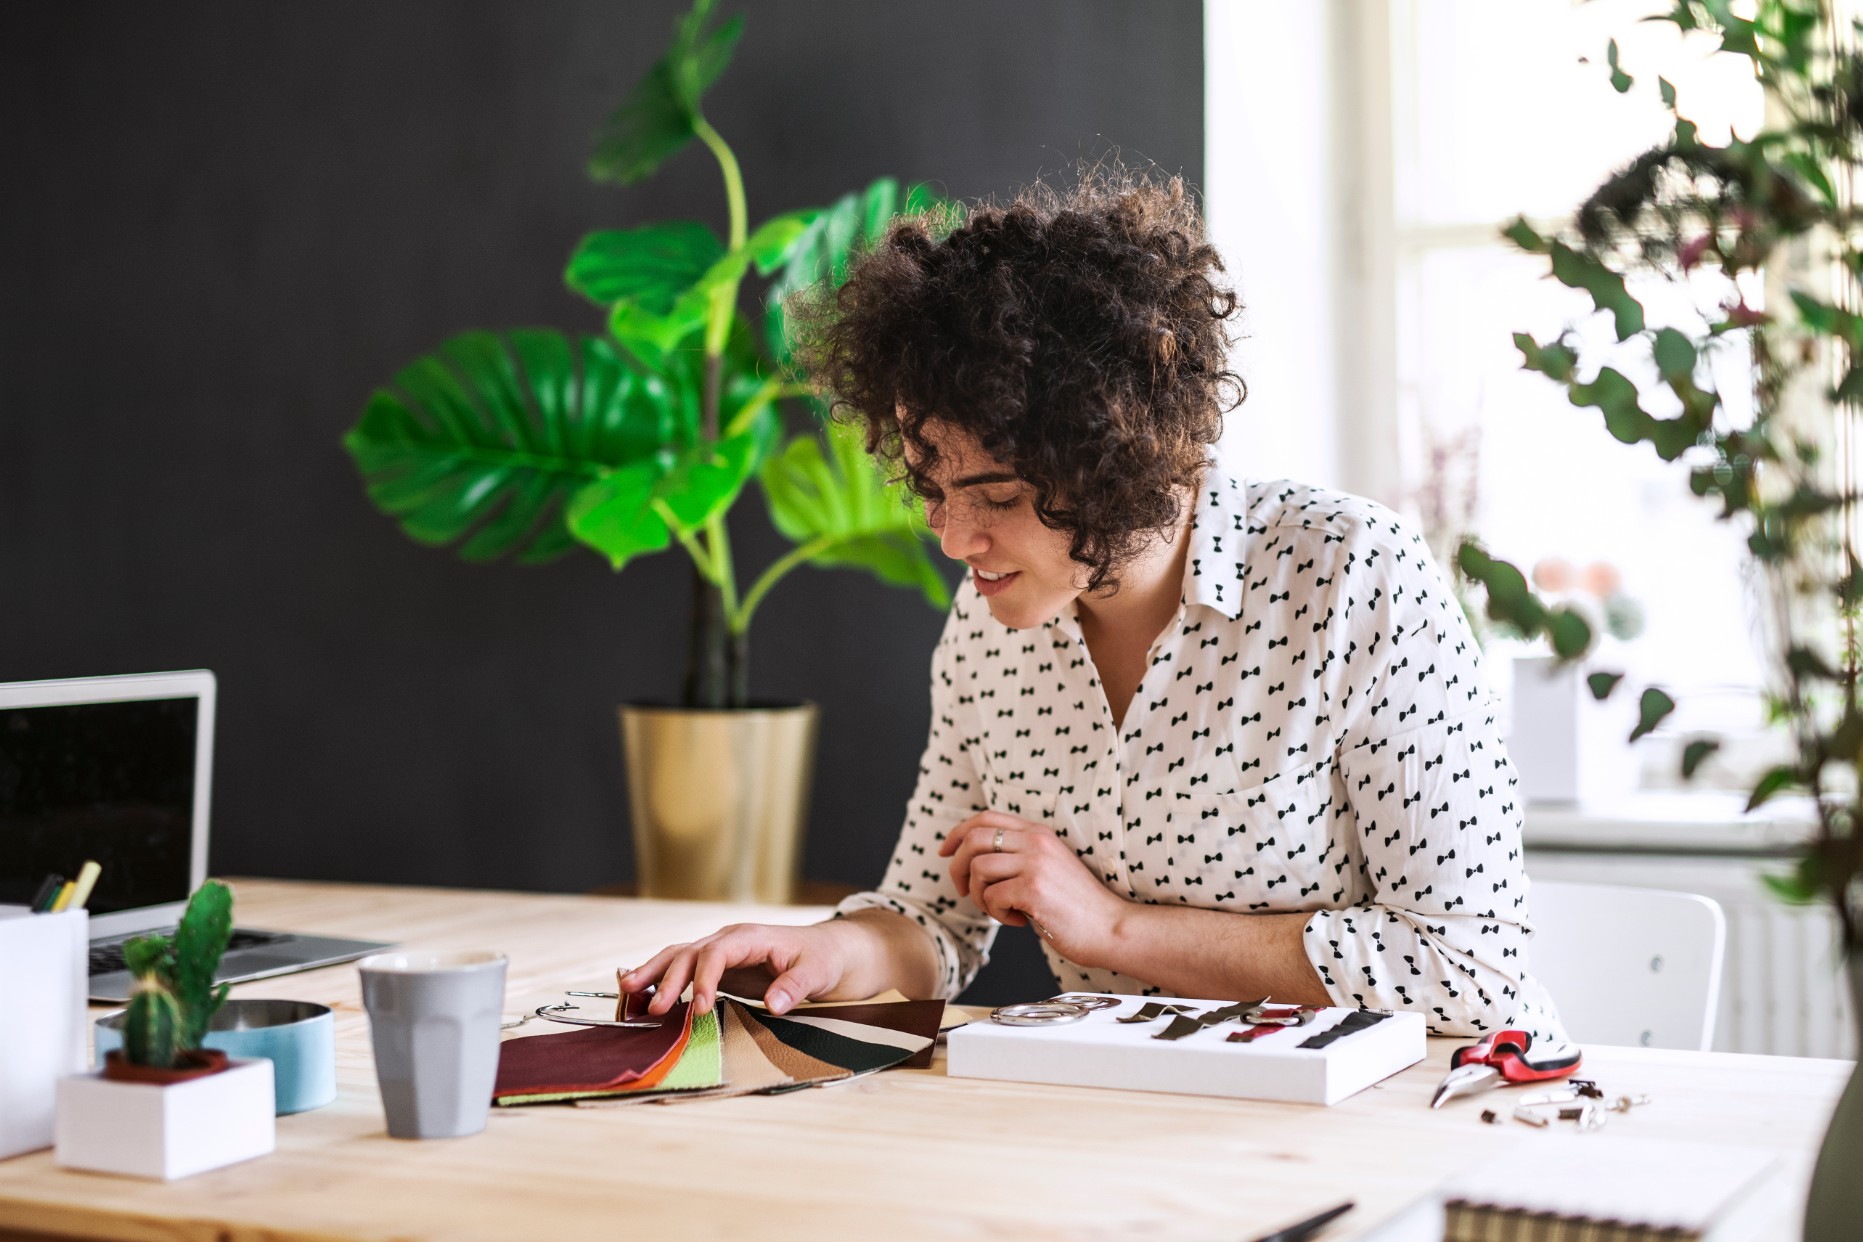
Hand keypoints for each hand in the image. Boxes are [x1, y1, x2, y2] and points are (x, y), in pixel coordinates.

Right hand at [618, 922, 854, 1017]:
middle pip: (688, 953)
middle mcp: (729, 940)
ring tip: (627, 991)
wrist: (829, 952)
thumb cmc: (823, 959)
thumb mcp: (817, 973)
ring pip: (678, 956)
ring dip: (653, 973)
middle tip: (652, 1008)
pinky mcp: (718, 968)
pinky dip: (660, 978)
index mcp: (750, 937)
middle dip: (667, 978)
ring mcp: (721, 952)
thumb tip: (774, 1004)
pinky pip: (683, 969)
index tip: (698, 1009)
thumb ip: (795, 987)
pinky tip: (639, 991)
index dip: (703, 980)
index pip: (716, 953)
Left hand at [938, 810, 1125, 966]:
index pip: (987, 817)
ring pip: (978, 868)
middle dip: (957, 866)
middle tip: (962, 891)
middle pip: (973, 838)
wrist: (1110, 928)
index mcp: (1039, 833)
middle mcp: (1037, 841)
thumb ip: (1018, 858)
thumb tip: (974, 864)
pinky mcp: (1033, 888)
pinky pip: (991, 897)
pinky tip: (1019, 921)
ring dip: (979, 895)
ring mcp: (1036, 863)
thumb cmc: (1078, 906)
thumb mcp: (1048, 867)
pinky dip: (997, 914)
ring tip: (1000, 910)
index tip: (945, 852)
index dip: (957, 833)